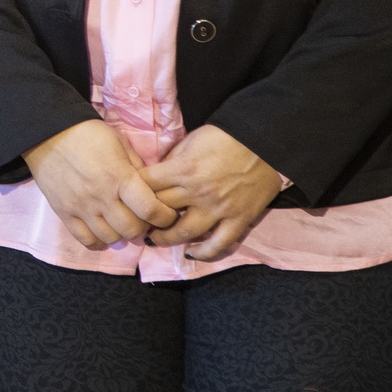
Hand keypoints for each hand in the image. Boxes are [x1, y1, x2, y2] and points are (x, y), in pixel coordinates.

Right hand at [22, 119, 178, 248]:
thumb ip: (138, 167)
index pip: (150, 210)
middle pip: (132, 229)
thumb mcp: (120, 142)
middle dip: (144, 226)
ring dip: (122, 234)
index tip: (167, 214)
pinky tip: (103, 233)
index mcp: (119, 177)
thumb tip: (151, 188)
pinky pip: (85, 240)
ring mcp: (81, 207)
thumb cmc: (88, 134)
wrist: (47, 133)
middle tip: (143, 218)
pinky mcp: (64, 213)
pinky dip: (99, 242)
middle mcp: (102, 196)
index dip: (165, 216)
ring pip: (110, 238)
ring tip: (122, 223)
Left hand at [139, 125, 282, 260]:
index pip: (146, 186)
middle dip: (145, 216)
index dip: (133, 193)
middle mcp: (197, 192)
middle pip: (160, 211)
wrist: (263, 143)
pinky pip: (219, 244)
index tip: (128, 198)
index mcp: (182, 169)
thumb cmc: (223, 138)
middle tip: (137, 221)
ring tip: (156, 239)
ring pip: (184, 233)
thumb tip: (154, 178)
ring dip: (166, 238)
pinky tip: (191, 253)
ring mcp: (218, 209)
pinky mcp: (239, 220)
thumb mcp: (190, 141)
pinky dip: (203, 253)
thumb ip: (171, 162)